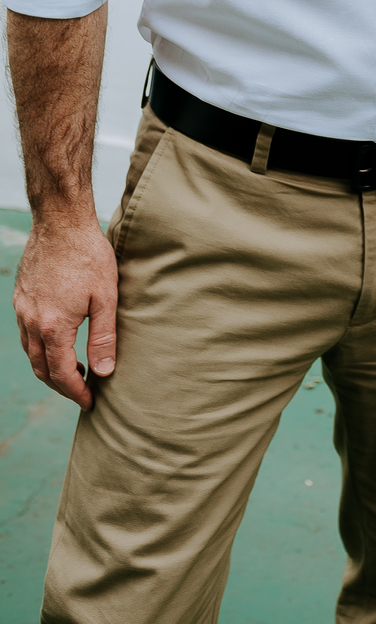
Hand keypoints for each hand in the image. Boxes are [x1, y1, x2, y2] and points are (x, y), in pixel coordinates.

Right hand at [13, 215, 118, 410]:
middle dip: (61, 386)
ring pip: (31, 352)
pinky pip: (27, 333)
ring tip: (73, 371)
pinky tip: (57, 341)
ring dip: (49, 367)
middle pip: (42, 369)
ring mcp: (22, 309)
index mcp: (54, 326)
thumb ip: (104, 337)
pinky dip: (40, 347)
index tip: (90, 402)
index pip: (61, 374)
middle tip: (82, 391)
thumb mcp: (106, 296)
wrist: (61, 221)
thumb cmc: (89, 255)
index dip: (76, 392)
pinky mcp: (20, 297)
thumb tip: (105, 371)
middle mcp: (32, 322)